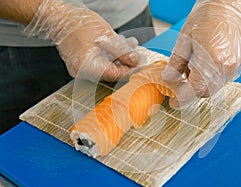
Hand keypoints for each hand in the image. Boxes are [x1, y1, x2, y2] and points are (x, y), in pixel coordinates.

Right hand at [24, 0, 138, 81]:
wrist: (59, 19)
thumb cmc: (78, 24)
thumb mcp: (105, 35)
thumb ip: (122, 50)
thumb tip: (135, 61)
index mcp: (88, 67)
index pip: (115, 75)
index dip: (130, 70)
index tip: (141, 65)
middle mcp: (84, 72)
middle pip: (112, 72)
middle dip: (126, 62)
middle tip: (137, 54)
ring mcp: (83, 69)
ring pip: (108, 66)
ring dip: (120, 56)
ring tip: (129, 44)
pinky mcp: (84, 63)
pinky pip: (101, 62)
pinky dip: (111, 55)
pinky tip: (119, 44)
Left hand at [162, 0, 240, 108]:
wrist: (228, 7)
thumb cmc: (206, 18)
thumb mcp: (185, 40)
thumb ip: (176, 63)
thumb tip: (168, 79)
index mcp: (212, 61)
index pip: (195, 89)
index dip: (182, 99)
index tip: (173, 102)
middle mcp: (226, 67)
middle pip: (205, 92)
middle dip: (190, 92)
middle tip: (178, 83)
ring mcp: (234, 67)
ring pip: (213, 88)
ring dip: (199, 85)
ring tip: (190, 67)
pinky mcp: (237, 66)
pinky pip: (220, 81)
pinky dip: (208, 79)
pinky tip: (201, 65)